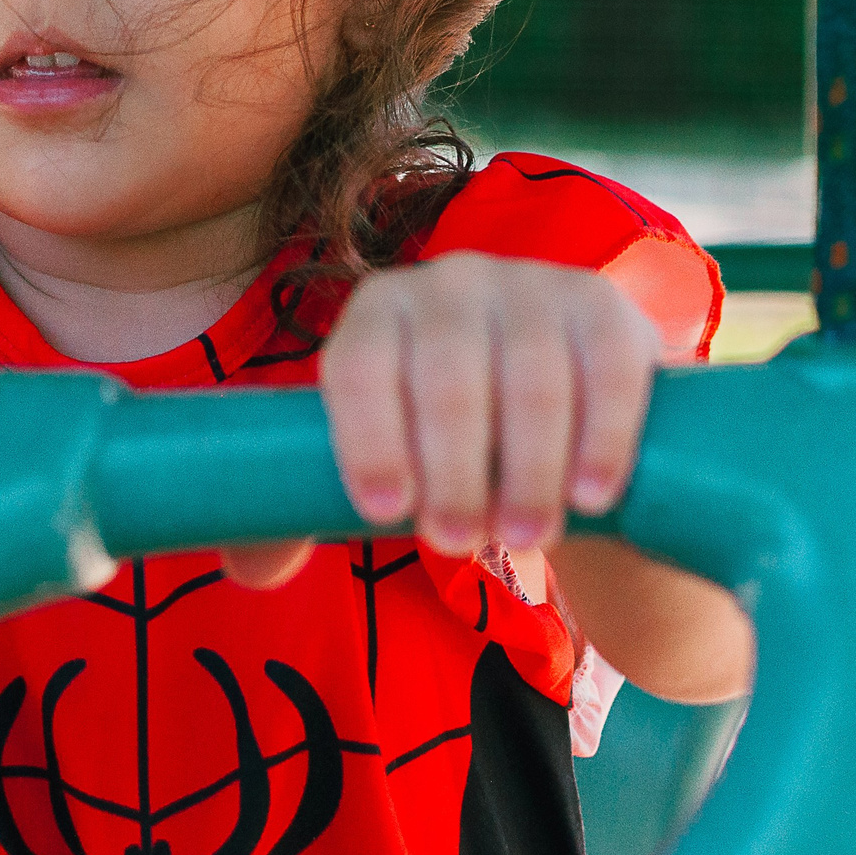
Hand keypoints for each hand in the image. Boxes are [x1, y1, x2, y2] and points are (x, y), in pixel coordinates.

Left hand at [320, 252, 660, 558]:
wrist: (557, 410)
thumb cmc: (441, 445)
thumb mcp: (383, 462)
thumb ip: (302, 511)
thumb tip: (250, 571)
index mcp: (376, 314)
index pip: (359, 365)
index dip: (368, 437)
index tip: (386, 514)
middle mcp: (449, 284)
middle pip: (446, 374)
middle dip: (451, 469)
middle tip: (457, 544)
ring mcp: (531, 285)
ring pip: (530, 375)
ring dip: (528, 466)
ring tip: (525, 538)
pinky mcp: (604, 305)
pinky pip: (606, 367)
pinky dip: (600, 436)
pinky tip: (590, 496)